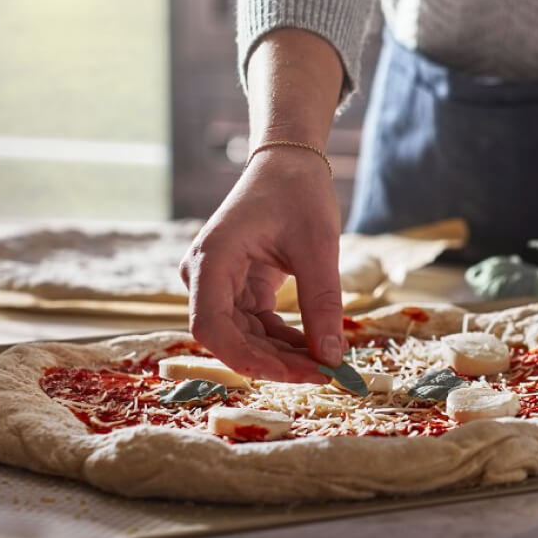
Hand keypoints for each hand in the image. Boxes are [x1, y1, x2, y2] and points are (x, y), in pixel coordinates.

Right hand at [181, 149, 343, 382]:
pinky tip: (317, 348)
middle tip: (326, 374)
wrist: (288, 163)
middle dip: (277, 361)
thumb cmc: (298, 192)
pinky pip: (256, 326)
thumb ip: (322, 303)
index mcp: (211, 260)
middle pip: (230, 338)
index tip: (298, 373)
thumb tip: (332, 359)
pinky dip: (285, 340)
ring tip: (327, 364)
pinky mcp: (237, 288)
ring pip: (244, 337)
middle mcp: (205, 276)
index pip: (211, 327)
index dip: (251, 359)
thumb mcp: (317, 246)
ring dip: (283, 354)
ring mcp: (218, 284)